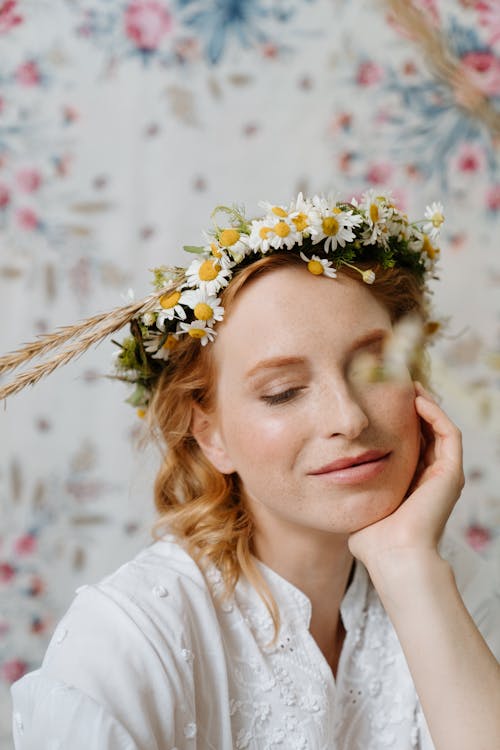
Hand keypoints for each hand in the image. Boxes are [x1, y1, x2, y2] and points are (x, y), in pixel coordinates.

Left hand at [348, 382, 464, 573]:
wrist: (393, 554)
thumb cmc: (371, 537)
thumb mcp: (359, 502)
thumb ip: (350, 488)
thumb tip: (331, 475)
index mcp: (412, 484)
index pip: (408, 442)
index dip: (396, 420)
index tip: (378, 400)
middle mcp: (432, 478)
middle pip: (425, 431)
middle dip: (411, 406)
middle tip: (394, 384)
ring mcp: (444, 475)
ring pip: (439, 427)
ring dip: (425, 403)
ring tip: (407, 385)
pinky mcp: (451, 472)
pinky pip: (449, 433)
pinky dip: (435, 413)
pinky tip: (416, 399)